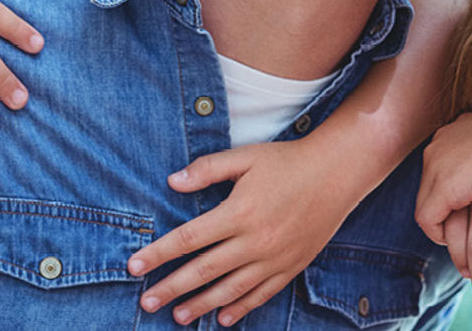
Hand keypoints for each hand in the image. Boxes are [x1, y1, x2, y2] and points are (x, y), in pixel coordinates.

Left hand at [128, 140, 354, 325]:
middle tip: (146, 302)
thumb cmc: (288, 161)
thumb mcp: (246, 157)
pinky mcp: (291, 266)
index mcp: (239, 212)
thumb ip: (208, 169)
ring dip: (201, 304)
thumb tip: (172, 182)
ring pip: (230, 289)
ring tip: (177, 316)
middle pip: (204, 270)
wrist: (337, 173)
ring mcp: (274, 257)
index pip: (189, 238)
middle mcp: (255, 240)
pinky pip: (262, 294)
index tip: (134, 267)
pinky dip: (241, 308)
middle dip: (171, 287)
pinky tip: (222, 317)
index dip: (159, 254)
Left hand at [416, 102, 471, 243]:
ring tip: (461, 238)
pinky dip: (439, 234)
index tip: (469, 208)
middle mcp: (437, 147)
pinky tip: (458, 240)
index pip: (440, 170)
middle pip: (429, 188)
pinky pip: (428, 220)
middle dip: (443, 209)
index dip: (453, 191)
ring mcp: (436, 166)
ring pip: (426, 204)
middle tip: (463, 228)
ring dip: (442, 224)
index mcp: (450, 134)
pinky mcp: (443, 188)